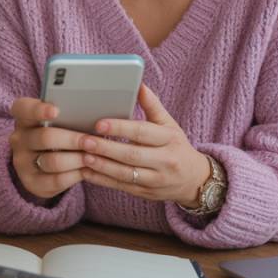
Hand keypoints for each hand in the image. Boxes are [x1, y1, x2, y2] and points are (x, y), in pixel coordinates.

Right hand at [8, 97, 86, 199]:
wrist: (44, 163)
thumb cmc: (58, 132)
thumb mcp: (58, 121)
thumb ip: (70, 116)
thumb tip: (96, 118)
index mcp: (23, 117)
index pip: (24, 109)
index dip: (39, 110)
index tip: (56, 111)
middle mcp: (19, 139)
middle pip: (45, 137)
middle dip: (72, 140)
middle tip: (92, 142)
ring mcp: (22, 162)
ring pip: (53, 161)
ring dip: (77, 159)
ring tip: (92, 156)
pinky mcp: (31, 182)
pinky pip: (56, 180)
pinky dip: (75, 174)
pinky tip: (86, 169)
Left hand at [80, 84, 209, 206]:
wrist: (194, 180)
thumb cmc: (177, 146)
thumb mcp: (169, 124)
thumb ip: (152, 105)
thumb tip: (139, 84)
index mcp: (169, 139)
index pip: (142, 132)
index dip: (120, 128)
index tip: (99, 123)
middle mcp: (165, 160)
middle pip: (132, 154)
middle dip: (106, 148)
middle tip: (85, 140)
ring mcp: (156, 179)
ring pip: (125, 174)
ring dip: (102, 165)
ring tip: (83, 156)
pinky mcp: (146, 193)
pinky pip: (121, 187)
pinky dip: (102, 180)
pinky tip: (87, 172)